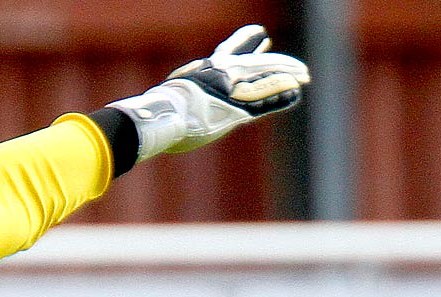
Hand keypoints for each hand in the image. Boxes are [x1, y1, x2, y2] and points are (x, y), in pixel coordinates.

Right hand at [110, 26, 309, 159]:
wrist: (157, 117)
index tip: (260, 36)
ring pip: (265, 77)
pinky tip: (298, 90)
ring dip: (287, 77)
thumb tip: (136, 114)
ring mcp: (230, 89)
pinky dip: (281, 94)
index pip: (229, 52)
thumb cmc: (154, 115)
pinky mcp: (237, 108)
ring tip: (304, 76)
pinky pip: (265, 98)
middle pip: (256, 63)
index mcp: (205, 72)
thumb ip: (164, 103)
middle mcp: (221, 74)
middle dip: (277, 63)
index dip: (245, 43)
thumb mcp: (163, 103)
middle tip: (296, 65)